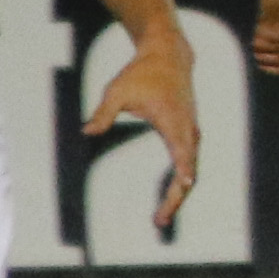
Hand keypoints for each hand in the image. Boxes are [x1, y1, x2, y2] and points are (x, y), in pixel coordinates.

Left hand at [86, 23, 204, 235]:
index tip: (185, 187)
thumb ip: (103, 113)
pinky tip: (170, 193)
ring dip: (178, 193)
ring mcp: (191, 132)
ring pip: (191, 169)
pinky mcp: (190, 132)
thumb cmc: (142, 73)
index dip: (184, 171)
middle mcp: (187, 130)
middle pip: (189, 171)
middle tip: (158, 221)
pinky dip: (181, 181)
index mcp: (173, 122)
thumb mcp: (117, 90)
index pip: (182, 152)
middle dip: (176, 198)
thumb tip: (87, 132)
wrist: (169, 56)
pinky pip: (189, 162)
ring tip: (160, 216)